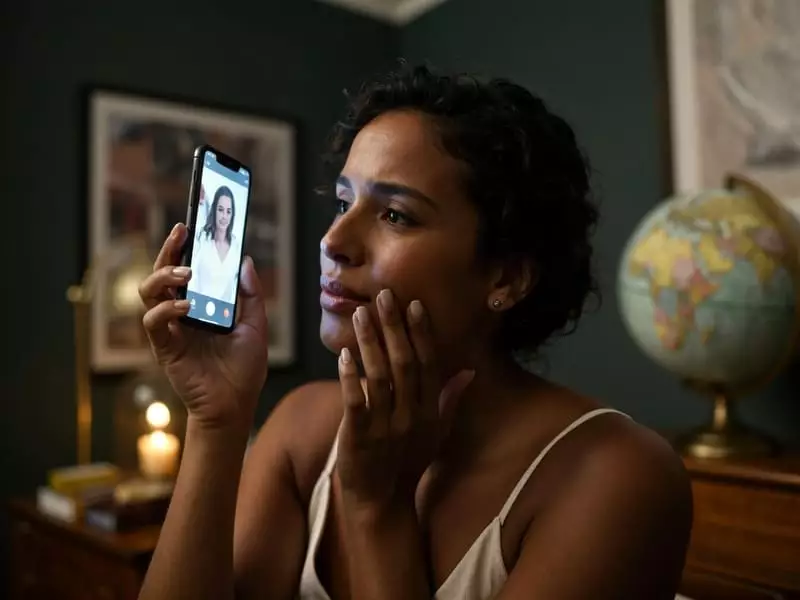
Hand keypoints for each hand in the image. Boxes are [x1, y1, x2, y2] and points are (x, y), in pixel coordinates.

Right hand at [138, 223, 268, 430]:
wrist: (236, 404)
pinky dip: (166, 309)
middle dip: (169, 250)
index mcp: (201, 304)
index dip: (184, 247)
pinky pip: (153, 321)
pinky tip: (185, 306)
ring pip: (149, 291)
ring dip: (163, 275)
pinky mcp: (164, 346)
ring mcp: (171, 328)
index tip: (190, 225)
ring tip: (186, 272)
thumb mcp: (255, 325)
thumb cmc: (245, 368)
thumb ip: (250, 295)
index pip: (187, 269)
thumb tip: (245, 260)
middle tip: (181, 233)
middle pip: (163, 273)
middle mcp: (182, 312)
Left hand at [335, 289, 474, 509]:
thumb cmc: (409, 460)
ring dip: (370, 343)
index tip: (414, 304)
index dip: (422, 334)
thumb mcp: (437, 431)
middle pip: (404, 364)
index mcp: (430, 411)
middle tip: (384, 296)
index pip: (429, 365)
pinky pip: (355, 403)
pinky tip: (343, 355)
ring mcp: (385, 428)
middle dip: (394, 328)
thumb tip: (470, 371)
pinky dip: (350, 378)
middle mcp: (412, 417)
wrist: (382, 499)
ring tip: (361, 315)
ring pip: (379, 378)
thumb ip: (450, 399)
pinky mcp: (359, 438)